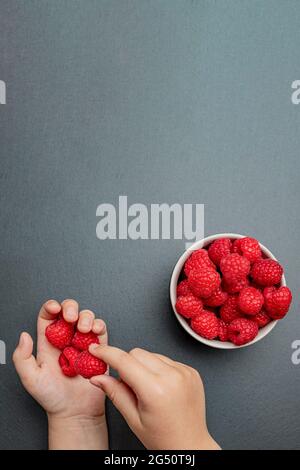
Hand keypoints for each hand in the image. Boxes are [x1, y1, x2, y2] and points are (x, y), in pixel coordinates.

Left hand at [13, 299, 108, 449]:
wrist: (75, 412)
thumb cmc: (52, 398)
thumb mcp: (30, 379)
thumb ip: (22, 357)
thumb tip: (24, 336)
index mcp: (48, 343)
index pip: (49, 316)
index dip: (51, 307)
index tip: (54, 308)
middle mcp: (66, 340)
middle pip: (68, 311)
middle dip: (71, 307)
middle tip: (71, 317)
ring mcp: (82, 343)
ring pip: (86, 317)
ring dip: (86, 317)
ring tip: (84, 329)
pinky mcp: (98, 349)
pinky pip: (101, 331)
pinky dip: (99, 326)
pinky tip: (94, 334)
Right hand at [89, 345, 219, 449]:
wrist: (191, 445)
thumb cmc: (163, 438)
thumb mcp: (132, 419)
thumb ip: (114, 393)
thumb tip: (96, 377)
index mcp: (155, 390)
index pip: (124, 361)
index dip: (106, 353)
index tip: (95, 349)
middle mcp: (172, 377)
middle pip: (137, 353)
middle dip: (126, 364)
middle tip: (129, 385)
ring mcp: (185, 372)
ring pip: (152, 354)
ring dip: (144, 366)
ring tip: (149, 390)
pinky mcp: (192, 371)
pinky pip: (167, 360)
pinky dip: (159, 369)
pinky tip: (162, 388)